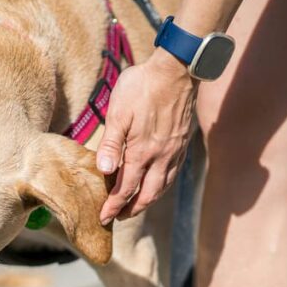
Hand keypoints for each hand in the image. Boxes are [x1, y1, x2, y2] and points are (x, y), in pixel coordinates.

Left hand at [96, 51, 195, 223]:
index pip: (126, 188)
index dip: (114, 205)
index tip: (104, 218)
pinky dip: (162, 186)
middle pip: (147, 195)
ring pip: (162, 187)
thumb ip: (111, 144)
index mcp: (142, 152)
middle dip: (132, 210)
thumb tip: (104, 171)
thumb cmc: (142, 87)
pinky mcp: (182, 143)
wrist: (176, 69)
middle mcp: (161, 157)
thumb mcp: (119, 112)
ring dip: (148, 201)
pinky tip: (157, 183)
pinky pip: (172, 173)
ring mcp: (174, 151)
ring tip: (136, 205)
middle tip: (118, 217)